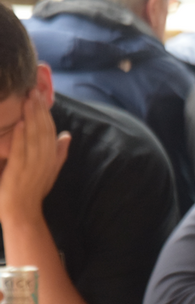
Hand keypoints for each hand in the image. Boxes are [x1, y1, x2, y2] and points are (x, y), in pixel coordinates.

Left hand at [0, 89, 69, 225]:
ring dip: (32, 118)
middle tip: (34, 90)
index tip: (41, 95)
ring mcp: (33, 167)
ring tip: (28, 100)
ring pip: (35, 138)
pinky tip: (20, 124)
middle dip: (39, 110)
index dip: (46, 113)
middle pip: (44, 131)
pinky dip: (22, 138)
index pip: (51, 131)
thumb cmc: (33, 191)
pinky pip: (22, 152)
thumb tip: (66, 135)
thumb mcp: (50, 171)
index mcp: (51, 158)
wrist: (23, 213)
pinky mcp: (19, 172)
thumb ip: (59, 153)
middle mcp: (44, 161)